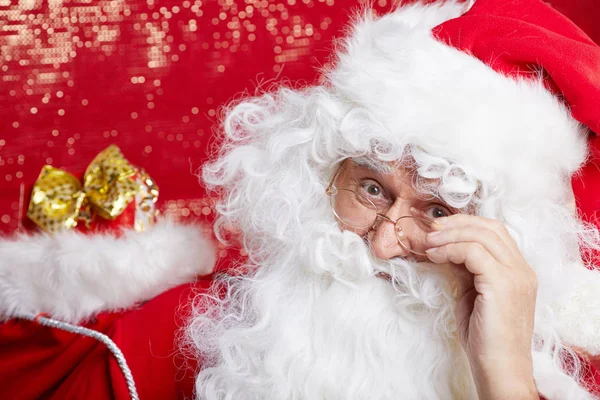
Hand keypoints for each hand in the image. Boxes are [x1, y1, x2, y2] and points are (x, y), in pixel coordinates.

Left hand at [424, 214, 538, 399]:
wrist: (499, 369)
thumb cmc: (486, 339)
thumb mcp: (472, 295)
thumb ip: (464, 270)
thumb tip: (445, 250)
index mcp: (519, 271)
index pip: (495, 231)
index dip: (466, 224)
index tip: (439, 229)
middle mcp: (522, 269)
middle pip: (490, 227)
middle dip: (457, 223)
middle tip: (431, 230)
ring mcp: (516, 275)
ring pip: (482, 235)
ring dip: (450, 235)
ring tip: (429, 243)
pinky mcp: (502, 284)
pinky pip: (473, 252)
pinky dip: (450, 249)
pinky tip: (435, 256)